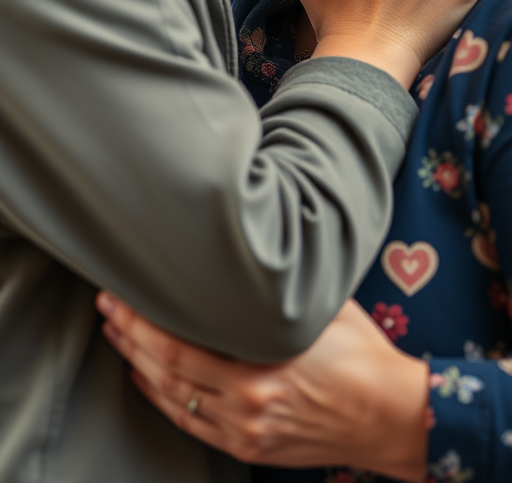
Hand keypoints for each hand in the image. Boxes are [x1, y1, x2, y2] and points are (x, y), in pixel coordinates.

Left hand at [96, 293, 428, 480]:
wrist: (393, 415)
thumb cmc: (364, 355)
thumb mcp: (325, 307)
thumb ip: (283, 288)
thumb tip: (253, 251)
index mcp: (263, 371)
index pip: (182, 346)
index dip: (144, 323)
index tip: (124, 295)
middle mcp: (249, 407)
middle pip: (169, 372)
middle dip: (131, 337)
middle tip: (108, 307)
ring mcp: (248, 431)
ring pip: (175, 400)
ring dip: (140, 366)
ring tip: (118, 336)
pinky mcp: (252, 447)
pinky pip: (193, 424)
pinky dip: (163, 399)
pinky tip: (147, 378)